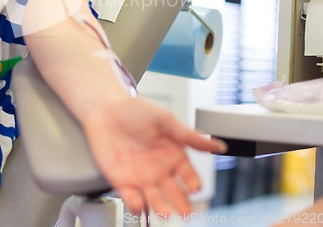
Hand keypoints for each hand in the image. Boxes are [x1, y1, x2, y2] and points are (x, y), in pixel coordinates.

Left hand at [81, 96, 225, 217]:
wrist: (105, 109)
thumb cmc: (134, 109)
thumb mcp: (165, 119)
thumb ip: (189, 135)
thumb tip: (217, 145)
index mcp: (173, 154)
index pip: (189, 176)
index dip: (193, 183)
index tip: (195, 187)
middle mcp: (160, 169)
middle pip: (175, 193)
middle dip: (181, 204)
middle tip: (186, 212)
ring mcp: (142, 177)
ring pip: (156, 200)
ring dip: (161, 208)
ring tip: (166, 213)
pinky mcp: (122, 181)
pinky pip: (131, 198)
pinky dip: (135, 203)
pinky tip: (139, 203)